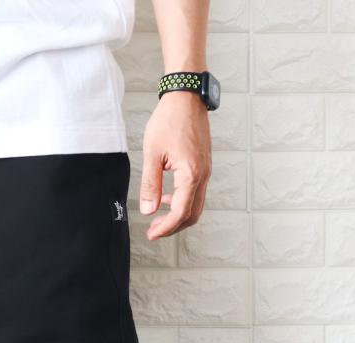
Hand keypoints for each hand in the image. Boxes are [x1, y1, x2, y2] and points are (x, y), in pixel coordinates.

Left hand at [139, 91, 211, 240]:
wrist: (187, 96)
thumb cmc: (169, 120)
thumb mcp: (152, 153)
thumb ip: (150, 184)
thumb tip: (148, 210)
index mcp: (191, 174)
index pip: (180, 212)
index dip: (166, 228)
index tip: (151, 234)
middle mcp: (203, 175)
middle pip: (192, 214)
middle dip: (173, 227)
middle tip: (153, 230)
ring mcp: (206, 170)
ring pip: (196, 205)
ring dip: (178, 215)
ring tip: (157, 217)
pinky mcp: (204, 165)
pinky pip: (196, 192)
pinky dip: (183, 201)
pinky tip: (166, 198)